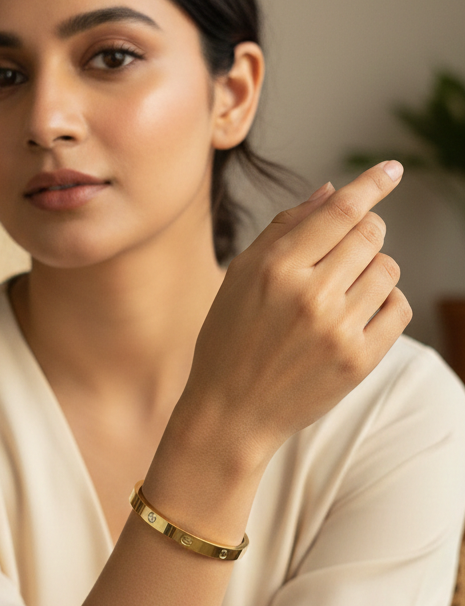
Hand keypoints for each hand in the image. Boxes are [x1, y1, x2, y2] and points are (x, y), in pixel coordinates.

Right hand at [184, 161, 410, 467]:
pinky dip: (385, 304)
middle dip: (365, 232)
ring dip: (372, 271)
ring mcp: (337, 330)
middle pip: (371, 235)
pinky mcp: (358, 361)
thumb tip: (331, 191)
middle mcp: (310, 295)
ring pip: (387, 270)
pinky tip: (356, 315)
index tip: (392, 169)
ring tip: (341, 292)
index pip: (341, 211)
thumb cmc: (229, 341)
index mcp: (275, 268)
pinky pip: (398, 309)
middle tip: (346, 251)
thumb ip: (283, 230)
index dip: (372, 185)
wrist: (230, 414)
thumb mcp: (239, 278)